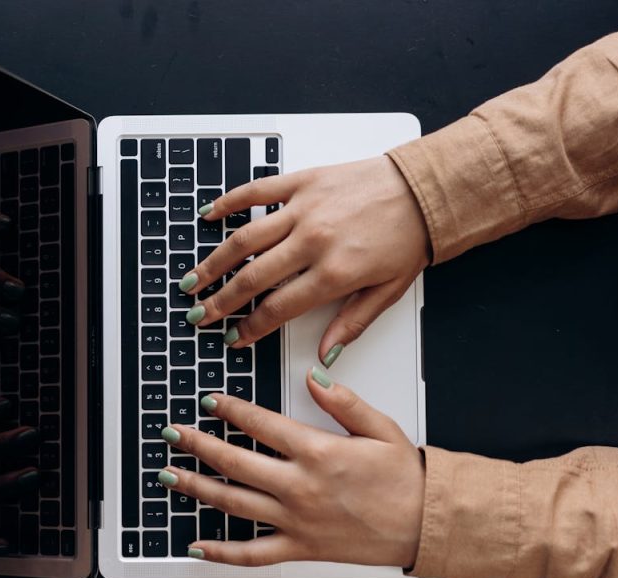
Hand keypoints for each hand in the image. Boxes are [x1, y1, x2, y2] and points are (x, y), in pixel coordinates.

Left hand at [158, 368, 424, 567]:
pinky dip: (221, 553)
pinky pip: (252, 554)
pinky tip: (196, 545)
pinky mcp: (300, 548)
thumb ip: (342, 400)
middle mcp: (300, 486)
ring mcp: (296, 520)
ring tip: (170, 475)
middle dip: (197, 445)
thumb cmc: (406, 478)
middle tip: (173, 434)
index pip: (260, 424)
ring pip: (233, 503)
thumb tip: (313, 376)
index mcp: (318, 452)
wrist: (426, 524)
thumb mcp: (379, 427)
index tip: (210, 401)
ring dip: (196, 488)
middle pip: (234, 461)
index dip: (230, 409)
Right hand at [187, 156, 429, 365]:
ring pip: (245, 239)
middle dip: (220, 301)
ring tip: (193, 279)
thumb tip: (325, 356)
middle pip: (252, 278)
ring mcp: (304, 208)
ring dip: (214, 262)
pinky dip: (228, 203)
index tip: (232, 337)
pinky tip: (209, 217)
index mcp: (334, 273)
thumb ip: (352, 324)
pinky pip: (256, 192)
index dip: (249, 328)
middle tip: (199, 314)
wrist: (425, 190)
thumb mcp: (388, 292)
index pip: (278, 309)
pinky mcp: (303, 181)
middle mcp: (313, 241)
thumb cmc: (408, 238)